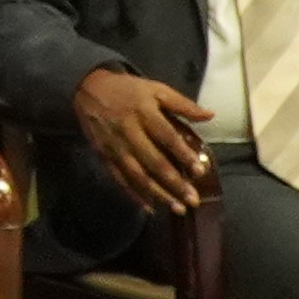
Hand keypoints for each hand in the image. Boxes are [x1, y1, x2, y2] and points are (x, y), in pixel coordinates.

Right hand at [72, 69, 216, 215]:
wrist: (88, 89)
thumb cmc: (127, 90)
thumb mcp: (156, 89)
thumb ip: (182, 104)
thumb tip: (210, 115)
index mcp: (144, 112)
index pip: (167, 137)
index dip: (183, 155)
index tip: (200, 171)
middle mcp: (129, 132)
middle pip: (154, 162)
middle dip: (175, 184)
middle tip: (192, 200)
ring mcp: (115, 147)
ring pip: (138, 176)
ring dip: (158, 194)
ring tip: (177, 208)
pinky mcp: (104, 157)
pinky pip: (120, 179)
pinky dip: (135, 195)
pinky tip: (150, 207)